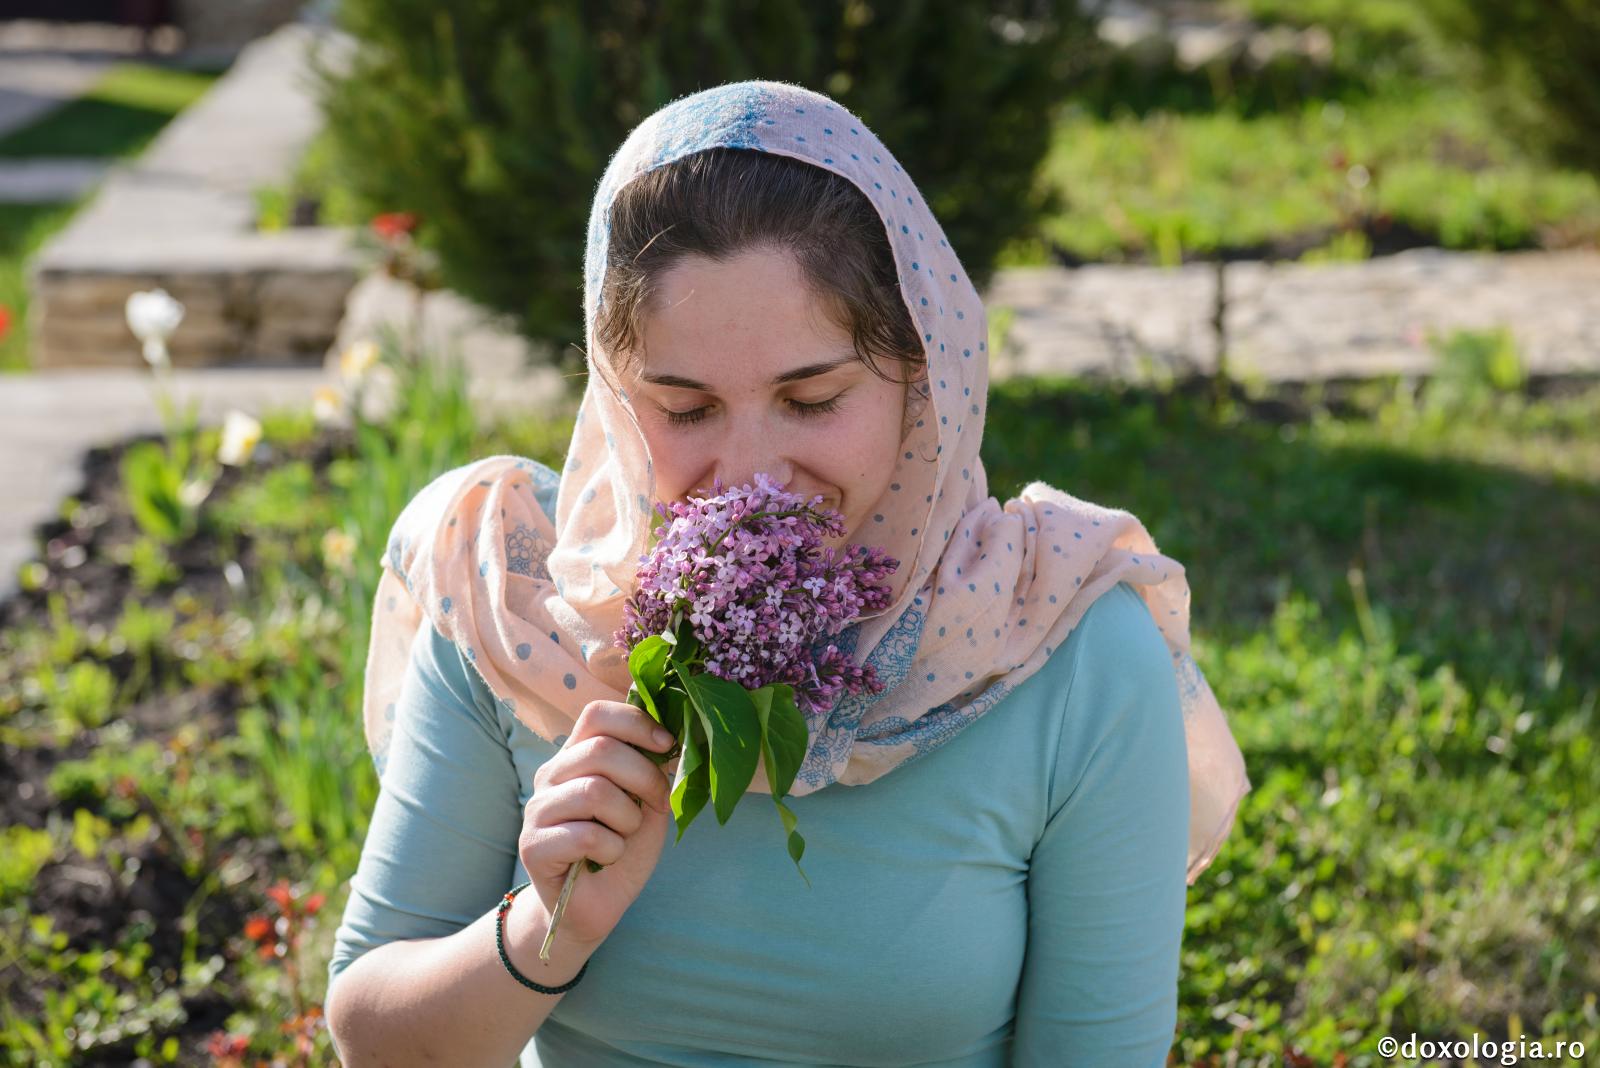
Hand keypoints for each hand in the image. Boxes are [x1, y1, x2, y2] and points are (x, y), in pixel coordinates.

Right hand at [518, 700, 676, 948]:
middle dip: (644, 777)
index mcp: (577, 756)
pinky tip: (606, 859)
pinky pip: (585, 836)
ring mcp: (537, 809)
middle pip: (601, 750)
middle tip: (655, 805)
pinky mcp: (532, 846)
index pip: (597, 714)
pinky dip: (611, 849)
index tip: (667, 745)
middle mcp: (551, 775)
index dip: (637, 722)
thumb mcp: (647, 803)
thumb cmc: (622, 849)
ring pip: (594, 791)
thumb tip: (673, 740)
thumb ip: (652, 770)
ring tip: (624, 836)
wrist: (595, 906)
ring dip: (627, 818)